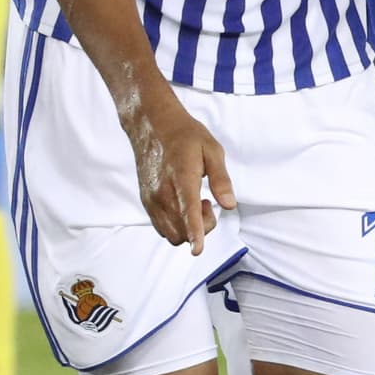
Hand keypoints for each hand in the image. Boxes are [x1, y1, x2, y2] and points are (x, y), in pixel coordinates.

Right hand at [124, 89, 236, 256]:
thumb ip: (221, 179)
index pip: (188, 211)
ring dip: (187, 229)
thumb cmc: (185, 135)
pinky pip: (161, 228)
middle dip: (201, 228)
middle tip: (207, 203)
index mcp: (182, 177)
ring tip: (193, 203)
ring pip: (171, 234)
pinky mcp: (145, 201)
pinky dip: (175, 226)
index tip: (197, 250)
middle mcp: (162, 192)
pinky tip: (181, 206)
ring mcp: (151, 198)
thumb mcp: (212, 149)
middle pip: (182, 231)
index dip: (195, 233)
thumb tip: (229, 205)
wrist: (152, 124)